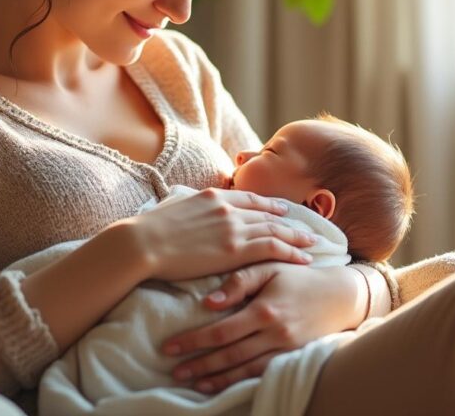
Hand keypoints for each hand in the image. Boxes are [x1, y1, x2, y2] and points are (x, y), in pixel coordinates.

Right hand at [126, 188, 317, 281]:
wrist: (141, 242)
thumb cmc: (149, 230)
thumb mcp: (173, 207)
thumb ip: (188, 206)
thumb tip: (184, 208)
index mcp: (213, 196)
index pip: (249, 198)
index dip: (269, 204)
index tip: (283, 208)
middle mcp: (228, 208)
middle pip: (268, 214)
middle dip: (290, 221)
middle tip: (308, 227)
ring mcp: (233, 228)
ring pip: (275, 230)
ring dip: (297, 237)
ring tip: (312, 244)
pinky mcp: (234, 250)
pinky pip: (272, 249)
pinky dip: (291, 253)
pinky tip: (303, 259)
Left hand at [160, 262, 359, 393]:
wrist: (340, 296)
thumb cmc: (300, 277)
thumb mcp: (270, 268)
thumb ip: (238, 281)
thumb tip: (208, 302)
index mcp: (263, 310)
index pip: (220, 331)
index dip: (194, 341)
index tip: (171, 347)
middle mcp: (273, 334)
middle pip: (228, 355)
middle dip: (199, 365)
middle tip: (174, 370)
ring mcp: (284, 349)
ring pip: (244, 370)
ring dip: (216, 379)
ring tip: (192, 382)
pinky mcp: (291, 357)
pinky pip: (261, 374)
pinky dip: (239, 382)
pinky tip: (222, 384)